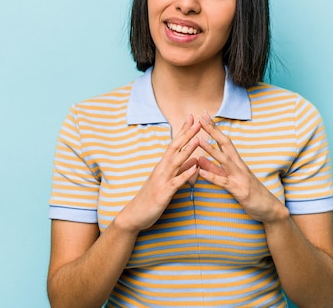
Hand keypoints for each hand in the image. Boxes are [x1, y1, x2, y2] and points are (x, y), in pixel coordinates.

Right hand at [115, 115, 200, 232]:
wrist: (134, 215)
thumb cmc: (150, 199)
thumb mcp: (167, 182)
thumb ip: (180, 171)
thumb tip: (194, 161)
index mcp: (163, 166)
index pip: (174, 144)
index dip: (183, 131)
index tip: (192, 118)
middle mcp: (161, 169)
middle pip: (175, 147)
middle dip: (187, 134)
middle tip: (197, 120)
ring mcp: (162, 180)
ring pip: (176, 162)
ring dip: (188, 150)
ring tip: (198, 139)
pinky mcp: (163, 193)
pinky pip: (176, 182)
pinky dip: (186, 173)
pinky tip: (195, 167)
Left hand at [196, 112, 287, 223]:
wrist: (270, 210)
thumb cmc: (249, 192)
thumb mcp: (230, 178)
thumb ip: (215, 169)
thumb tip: (199, 158)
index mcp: (236, 162)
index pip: (224, 141)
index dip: (214, 128)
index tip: (203, 116)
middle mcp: (239, 166)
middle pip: (225, 144)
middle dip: (212, 131)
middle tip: (200, 118)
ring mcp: (240, 177)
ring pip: (224, 160)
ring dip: (211, 150)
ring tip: (198, 140)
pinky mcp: (239, 190)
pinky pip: (224, 182)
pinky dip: (212, 176)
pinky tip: (200, 172)